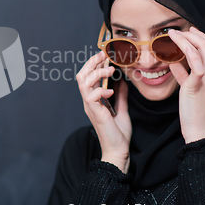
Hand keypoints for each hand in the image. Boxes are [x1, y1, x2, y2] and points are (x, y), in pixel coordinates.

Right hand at [76, 51, 131, 172]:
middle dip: (91, 63)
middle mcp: (89, 101)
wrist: (118, 150)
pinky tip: (111, 91)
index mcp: (93, 99)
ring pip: (84, 83)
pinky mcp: (95, 112)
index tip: (104, 55)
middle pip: (82, 76)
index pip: (88, 77)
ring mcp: (90, 106)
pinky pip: (91, 96)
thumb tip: (123, 82)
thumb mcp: (121, 109)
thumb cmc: (118, 133)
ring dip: (97, 73)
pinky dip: (100, 89)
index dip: (93, 64)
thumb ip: (121, 95)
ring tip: (109, 70)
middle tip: (103, 54)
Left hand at [168, 27, 204, 143]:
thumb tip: (173, 61)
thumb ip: (184, 74)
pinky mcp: (198, 85)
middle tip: (177, 31)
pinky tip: (176, 47)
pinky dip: (187, 52)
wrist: (200, 130)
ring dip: (186, 39)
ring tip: (172, 35)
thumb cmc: (194, 111)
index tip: (188, 31)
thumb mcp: (191, 89)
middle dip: (192, 34)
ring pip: (202, 49)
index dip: (200, 37)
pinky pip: (196, 63)